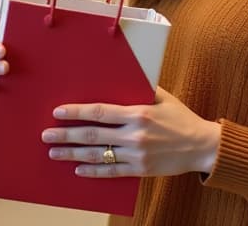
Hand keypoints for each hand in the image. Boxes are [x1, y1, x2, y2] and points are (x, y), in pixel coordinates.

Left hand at [41, 87, 220, 177]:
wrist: (201, 146)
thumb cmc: (181, 117)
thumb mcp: (163, 97)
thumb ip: (142, 89)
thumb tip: (121, 76)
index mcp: (138, 113)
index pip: (100, 112)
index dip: (76, 112)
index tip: (58, 112)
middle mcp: (134, 134)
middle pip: (92, 135)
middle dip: (66, 135)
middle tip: (46, 135)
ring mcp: (136, 154)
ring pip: (97, 155)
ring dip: (73, 154)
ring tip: (54, 153)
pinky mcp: (140, 170)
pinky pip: (112, 171)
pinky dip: (93, 171)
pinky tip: (78, 170)